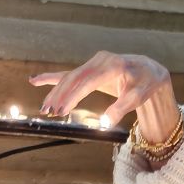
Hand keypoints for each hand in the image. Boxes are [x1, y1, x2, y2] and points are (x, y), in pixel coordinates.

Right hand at [29, 51, 179, 138]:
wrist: (149, 70)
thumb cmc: (145, 84)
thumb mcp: (138, 96)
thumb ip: (122, 108)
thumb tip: (105, 123)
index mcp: (113, 65)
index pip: (87, 81)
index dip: (73, 96)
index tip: (62, 110)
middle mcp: (100, 60)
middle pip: (74, 78)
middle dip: (60, 95)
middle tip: (48, 112)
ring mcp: (93, 63)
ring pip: (69, 77)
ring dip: (55, 92)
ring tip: (45, 108)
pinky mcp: (89, 69)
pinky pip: (69, 74)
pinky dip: (52, 78)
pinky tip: (35, 80)